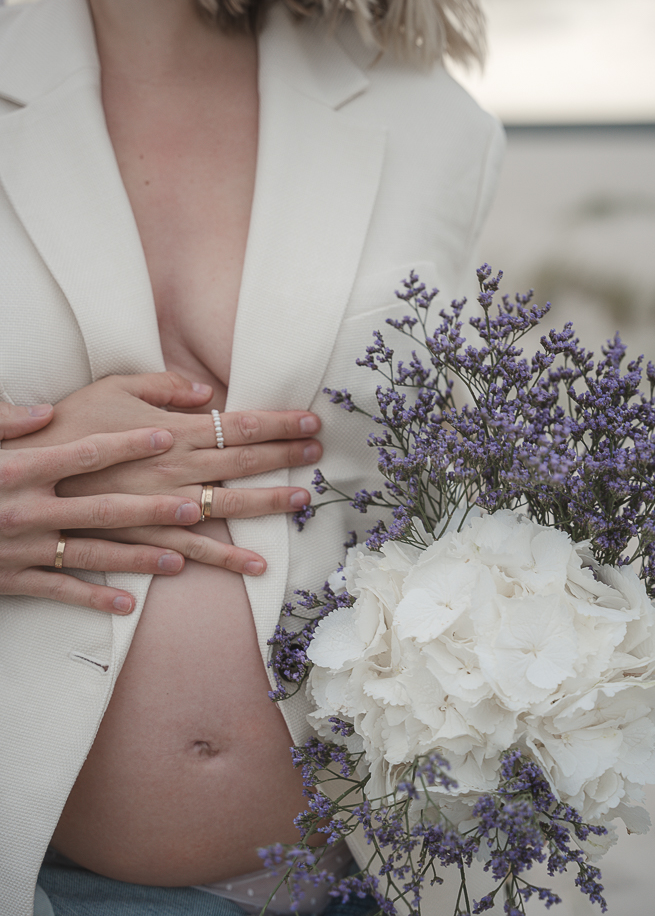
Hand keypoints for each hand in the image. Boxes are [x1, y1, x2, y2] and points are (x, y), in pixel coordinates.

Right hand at [0, 401, 204, 613]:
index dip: (129, 443)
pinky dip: (94, 598)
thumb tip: (46, 410)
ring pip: (90, 554)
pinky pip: (60, 591)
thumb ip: (5, 421)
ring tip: (179, 561)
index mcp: (18, 468)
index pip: (85, 453)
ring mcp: (20, 548)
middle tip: (194, 505)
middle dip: (152, 509)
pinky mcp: (10, 579)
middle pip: (101, 508)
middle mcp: (25, 509)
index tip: (167, 434)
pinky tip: (127, 605)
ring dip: (137, 559)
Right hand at [5, 373, 321, 573]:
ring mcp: (147, 513)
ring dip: (254, 522)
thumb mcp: (111, 387)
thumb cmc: (64, 422)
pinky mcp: (130, 539)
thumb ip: (162, 386)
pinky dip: (200, 566)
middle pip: (236, 471)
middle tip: (319, 460)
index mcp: (165, 437)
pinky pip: (172, 557)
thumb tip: (208, 391)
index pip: (235, 428)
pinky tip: (237, 572)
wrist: (9, 471)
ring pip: (212, 522)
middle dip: (283, 464)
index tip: (312, 421)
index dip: (278, 425)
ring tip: (291, 522)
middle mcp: (165, 476)